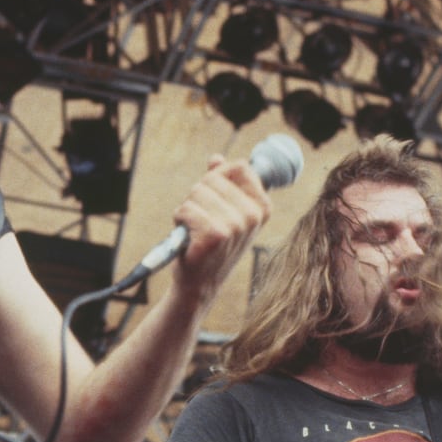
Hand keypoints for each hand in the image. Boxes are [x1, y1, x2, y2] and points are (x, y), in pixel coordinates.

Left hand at [169, 155, 270, 302]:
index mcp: (261, 207)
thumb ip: (222, 182)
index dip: (218, 176)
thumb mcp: (223, 211)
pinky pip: (186, 209)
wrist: (201, 282)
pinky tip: (188, 237)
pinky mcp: (214, 235)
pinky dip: (180, 219)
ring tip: (195, 230)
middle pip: (213, 178)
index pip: (239, 166)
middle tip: (202, 220)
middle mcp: (252, 215)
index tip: (215, 197)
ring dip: (188, 209)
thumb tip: (216, 158)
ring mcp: (235, 226)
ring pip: (196, 192)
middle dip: (199, 195)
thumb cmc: (211, 244)